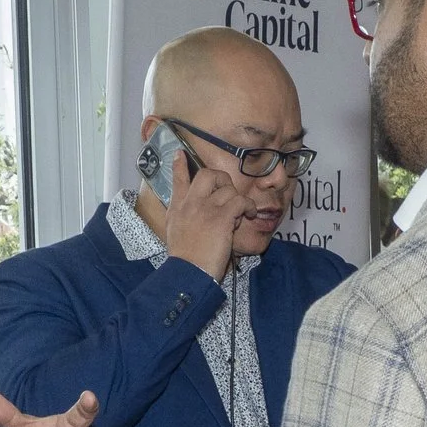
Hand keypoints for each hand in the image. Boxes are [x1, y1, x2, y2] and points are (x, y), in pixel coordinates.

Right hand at [163, 161, 246, 280]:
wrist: (188, 273)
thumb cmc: (185, 260)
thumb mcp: (175, 235)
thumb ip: (182, 219)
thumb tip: (194, 213)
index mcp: (177, 209)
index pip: (178, 181)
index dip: (179, 166)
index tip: (179, 154)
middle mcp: (190, 204)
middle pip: (207, 175)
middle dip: (222, 179)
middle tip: (228, 193)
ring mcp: (206, 209)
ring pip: (228, 189)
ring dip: (237, 200)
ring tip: (239, 216)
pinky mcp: (221, 218)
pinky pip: (240, 201)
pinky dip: (249, 206)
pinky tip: (250, 215)